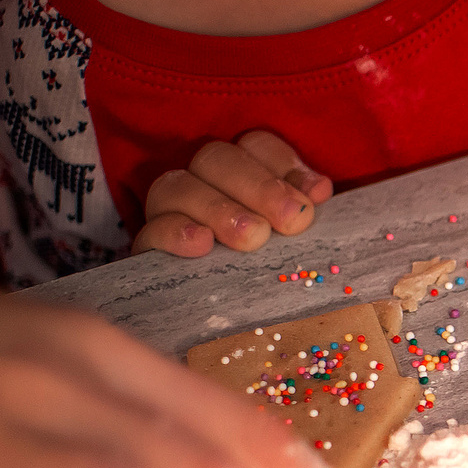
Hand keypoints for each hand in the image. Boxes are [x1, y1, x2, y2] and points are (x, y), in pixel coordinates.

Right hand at [134, 130, 332, 256]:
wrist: (231, 322)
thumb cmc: (276, 273)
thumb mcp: (294, 242)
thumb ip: (301, 211)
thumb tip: (317, 190)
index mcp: (243, 172)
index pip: (257, 145)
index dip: (285, 164)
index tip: (316, 196)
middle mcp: (203, 181)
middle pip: (218, 159)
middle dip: (260, 187)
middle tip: (292, 221)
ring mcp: (170, 210)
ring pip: (179, 187)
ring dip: (220, 208)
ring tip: (253, 238)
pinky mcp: (149, 247)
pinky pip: (151, 229)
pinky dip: (175, 232)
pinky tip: (201, 243)